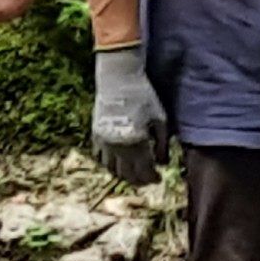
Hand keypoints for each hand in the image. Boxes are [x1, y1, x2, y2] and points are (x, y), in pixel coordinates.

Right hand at [88, 42, 171, 185]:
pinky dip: (109, 165)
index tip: (159, 178)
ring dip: (124, 175)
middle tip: (148, 178)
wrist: (118, 80)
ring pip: (112, 170)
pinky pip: (100, 159)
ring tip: (134, 172)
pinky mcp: (96, 136)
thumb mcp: (161, 120)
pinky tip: (119, 162)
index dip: (152, 178)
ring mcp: (104, 142)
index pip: (144, 172)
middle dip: (139, 180)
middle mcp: (118, 147)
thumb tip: (162, 163)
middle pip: (128, 175)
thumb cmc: (144, 97)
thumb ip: (163, 144)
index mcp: (136, 144)